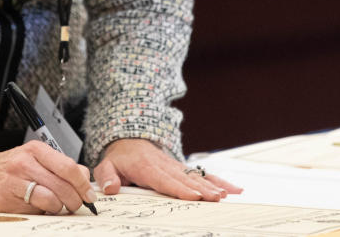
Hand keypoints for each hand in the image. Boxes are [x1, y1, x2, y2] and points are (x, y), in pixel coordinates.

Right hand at [0, 143, 95, 214]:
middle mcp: (25, 163)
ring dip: (59, 207)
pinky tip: (39, 208)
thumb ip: (60, 165)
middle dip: (74, 200)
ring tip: (57, 206)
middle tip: (75, 205)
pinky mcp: (6, 199)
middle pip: (62, 185)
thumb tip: (84, 177)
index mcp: (36, 150)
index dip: (82, 185)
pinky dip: (42, 212)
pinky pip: (34, 210)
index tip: (89, 196)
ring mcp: (14, 181)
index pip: (68, 167)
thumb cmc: (10, 166)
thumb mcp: (35, 157)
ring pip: (50, 199)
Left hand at [92, 138, 243, 200]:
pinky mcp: (182, 169)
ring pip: (196, 176)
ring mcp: (176, 167)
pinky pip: (201, 174)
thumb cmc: (119, 157)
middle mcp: (165, 165)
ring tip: (225, 195)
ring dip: (212, 185)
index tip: (194, 196)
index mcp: (147, 167)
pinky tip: (233, 189)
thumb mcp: (106, 165)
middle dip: (202, 189)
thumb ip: (107, 176)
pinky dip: (218, 181)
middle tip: (216, 198)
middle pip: (185, 179)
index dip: (179, 188)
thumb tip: (111, 188)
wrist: (128, 140)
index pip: (164, 179)